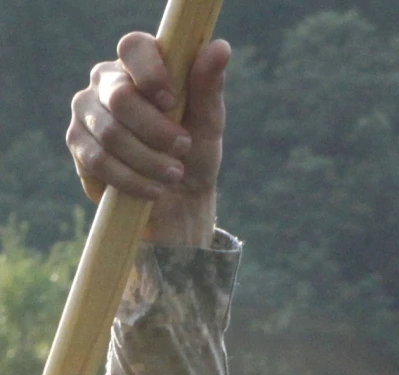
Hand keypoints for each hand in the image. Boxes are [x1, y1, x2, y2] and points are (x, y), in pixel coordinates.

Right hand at [68, 32, 229, 247]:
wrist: (178, 202)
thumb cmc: (193, 155)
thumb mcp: (208, 124)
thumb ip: (208, 87)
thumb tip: (220, 48)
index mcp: (138, 66)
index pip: (134, 47)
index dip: (151, 73)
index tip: (171, 101)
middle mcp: (106, 81)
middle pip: (121, 97)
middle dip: (158, 132)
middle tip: (183, 149)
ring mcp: (86, 111)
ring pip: (111, 133)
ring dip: (150, 161)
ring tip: (173, 175)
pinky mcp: (77, 143)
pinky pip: (99, 160)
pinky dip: (132, 180)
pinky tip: (153, 190)